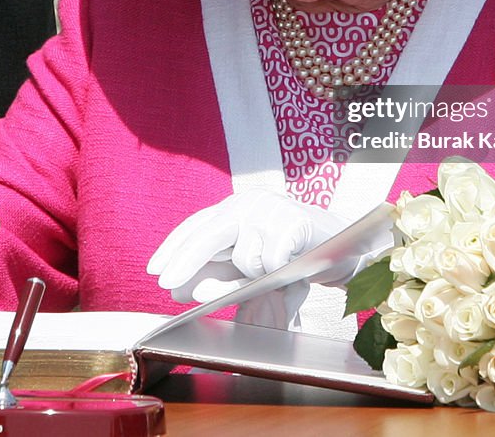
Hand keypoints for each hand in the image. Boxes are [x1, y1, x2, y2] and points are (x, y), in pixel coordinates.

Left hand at [147, 188, 352, 327]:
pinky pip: (270, 262)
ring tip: (274, 269)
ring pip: (244, 258)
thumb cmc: (289, 255)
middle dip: (185, 263)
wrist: (339, 246)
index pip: (196, 225)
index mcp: (234, 208)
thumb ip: (220, 274)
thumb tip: (183, 291)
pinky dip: (276, 272)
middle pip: (208, 234)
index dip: (173, 247)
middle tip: (168, 286)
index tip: (154, 270)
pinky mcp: (292, 221)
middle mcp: (248, 202)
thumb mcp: (251, 265)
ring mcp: (270, 209)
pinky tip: (290, 263)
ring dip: (254, 275)